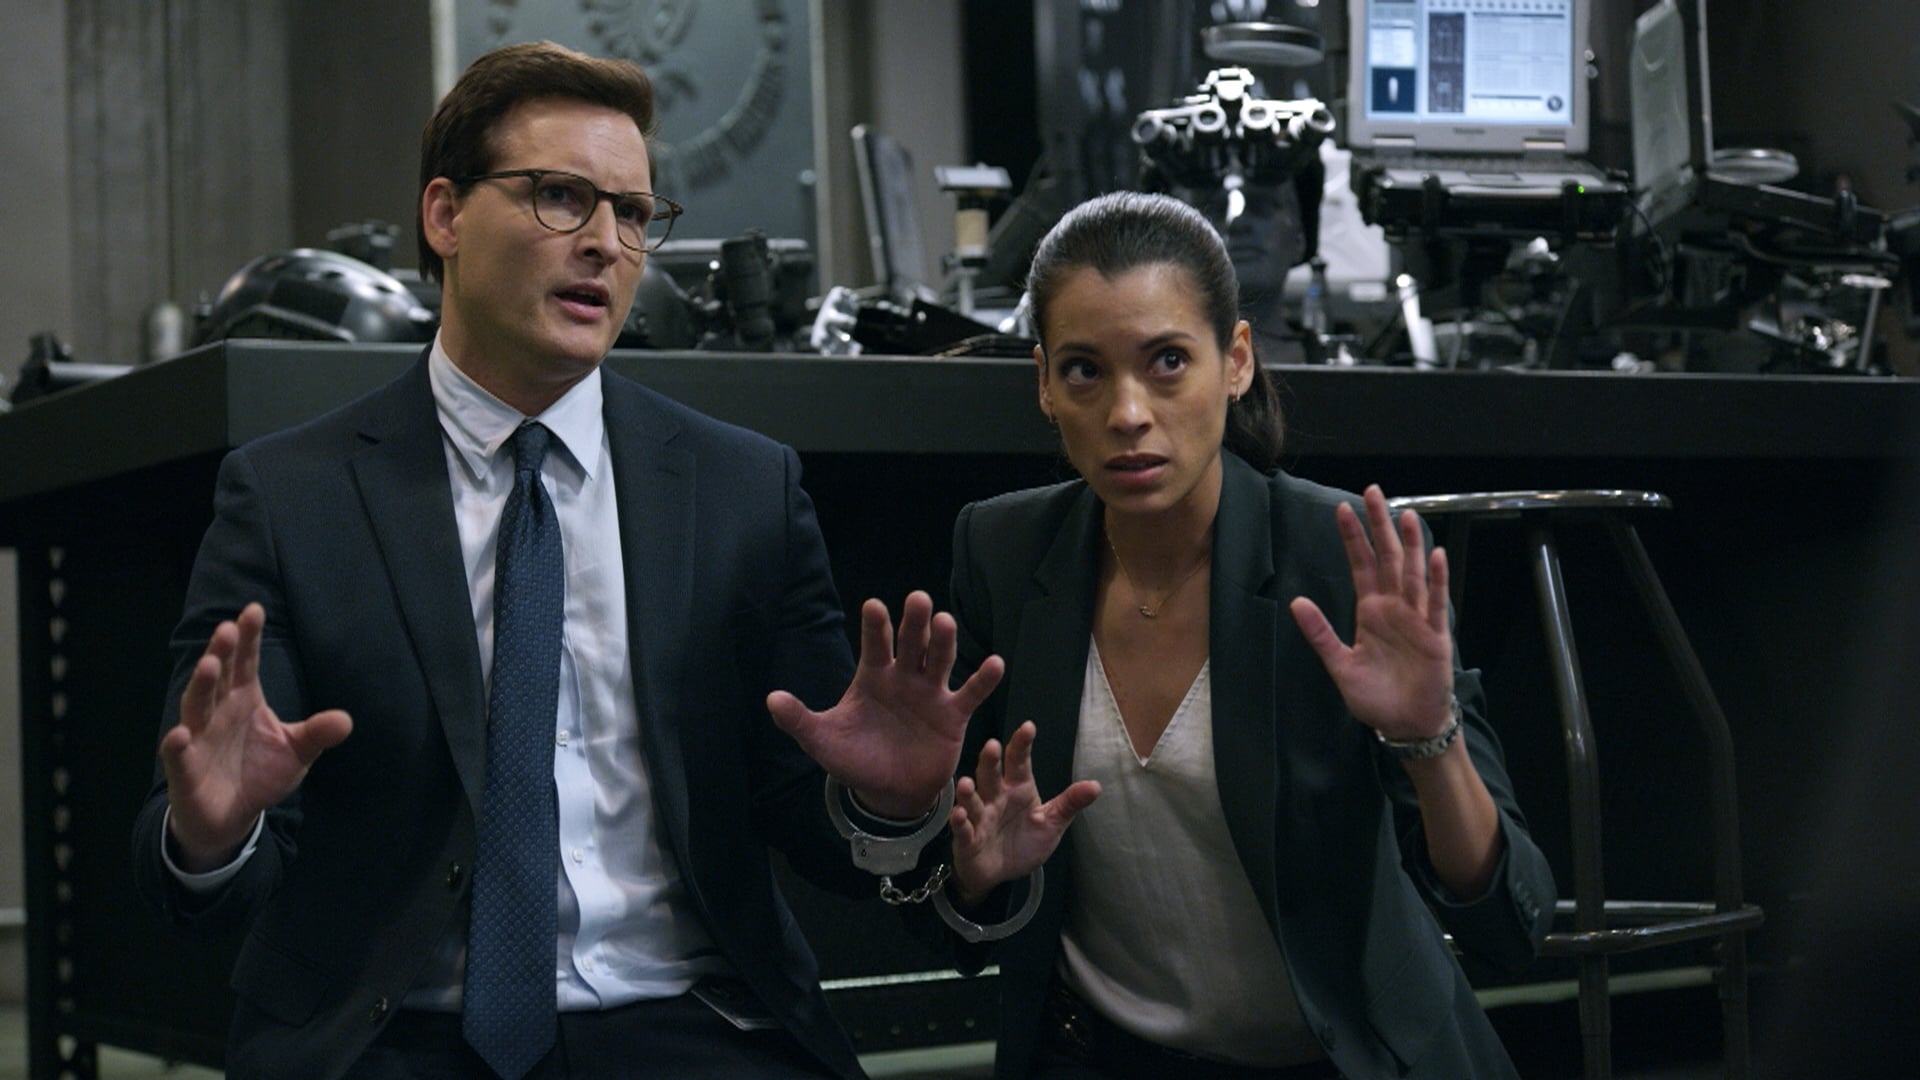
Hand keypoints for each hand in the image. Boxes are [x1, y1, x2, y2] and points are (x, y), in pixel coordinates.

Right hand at [159, 603, 351, 870]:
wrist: (232, 815)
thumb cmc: (260, 773)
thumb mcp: (296, 752)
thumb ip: (316, 734)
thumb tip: (346, 720)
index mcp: (244, 700)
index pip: (246, 664)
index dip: (249, 638)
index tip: (254, 610)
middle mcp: (218, 712)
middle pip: (219, 678)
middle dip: (223, 653)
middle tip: (229, 628)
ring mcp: (198, 739)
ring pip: (196, 707)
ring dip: (201, 686)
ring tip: (209, 665)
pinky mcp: (185, 770)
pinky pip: (178, 755)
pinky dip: (177, 744)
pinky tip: (180, 733)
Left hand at [769, 591, 1003, 818]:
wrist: (887, 793)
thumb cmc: (854, 759)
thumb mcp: (822, 741)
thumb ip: (800, 719)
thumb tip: (772, 699)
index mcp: (872, 676)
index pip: (875, 645)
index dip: (876, 627)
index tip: (874, 606)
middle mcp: (904, 677)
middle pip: (912, 643)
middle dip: (915, 623)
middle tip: (918, 600)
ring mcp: (931, 693)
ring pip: (939, 661)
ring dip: (945, 642)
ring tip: (946, 623)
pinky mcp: (953, 715)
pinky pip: (970, 694)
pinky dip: (983, 680)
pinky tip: (995, 664)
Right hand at [949, 722, 1099, 905]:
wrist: (1000, 874)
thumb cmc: (1024, 842)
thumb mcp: (1052, 823)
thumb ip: (1070, 803)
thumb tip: (1096, 785)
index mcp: (1018, 790)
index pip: (1019, 763)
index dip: (1022, 745)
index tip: (1028, 727)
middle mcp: (996, 799)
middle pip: (991, 776)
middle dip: (990, 761)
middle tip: (992, 745)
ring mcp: (980, 818)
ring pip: (973, 801)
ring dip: (969, 792)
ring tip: (967, 782)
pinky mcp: (968, 840)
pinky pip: (963, 829)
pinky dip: (960, 822)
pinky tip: (959, 814)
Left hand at [1289, 485, 1455, 741]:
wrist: (1405, 725)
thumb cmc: (1375, 696)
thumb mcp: (1340, 665)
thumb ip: (1320, 634)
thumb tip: (1296, 601)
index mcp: (1370, 611)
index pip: (1360, 565)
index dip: (1353, 538)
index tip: (1342, 508)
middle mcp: (1394, 608)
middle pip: (1388, 558)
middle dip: (1380, 526)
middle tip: (1373, 492)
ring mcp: (1416, 618)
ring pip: (1413, 573)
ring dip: (1410, 545)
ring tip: (1405, 515)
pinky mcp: (1434, 636)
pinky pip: (1436, 604)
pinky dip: (1436, 580)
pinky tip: (1435, 556)